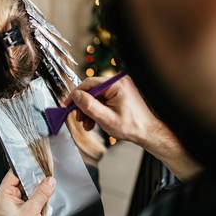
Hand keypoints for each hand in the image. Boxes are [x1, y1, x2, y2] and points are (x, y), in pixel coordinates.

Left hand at [0, 170, 55, 215]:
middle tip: (46, 179)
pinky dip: (38, 200)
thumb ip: (41, 194)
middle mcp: (7, 198)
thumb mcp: (30, 212)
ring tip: (46, 191)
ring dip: (38, 192)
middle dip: (35, 181)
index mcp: (4, 194)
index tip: (38, 164)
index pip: (14, 173)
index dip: (26, 167)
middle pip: (23, 182)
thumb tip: (49, 181)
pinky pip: (30, 201)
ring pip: (28, 192)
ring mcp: (14, 205)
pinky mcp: (21, 212)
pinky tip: (44, 201)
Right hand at [67, 75, 201, 180]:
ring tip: (86, 124)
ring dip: (89, 110)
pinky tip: (93, 121)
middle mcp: (118, 82)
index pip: (89, 83)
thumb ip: (89, 106)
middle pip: (91, 90)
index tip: (67, 105)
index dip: (75, 95)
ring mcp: (120, 88)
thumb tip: (75, 96)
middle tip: (78, 118)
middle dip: (83, 105)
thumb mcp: (106, 118)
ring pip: (96, 96)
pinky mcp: (120, 94)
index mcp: (116, 84)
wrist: (148, 133)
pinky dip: (96, 110)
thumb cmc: (132, 126)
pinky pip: (103, 99)